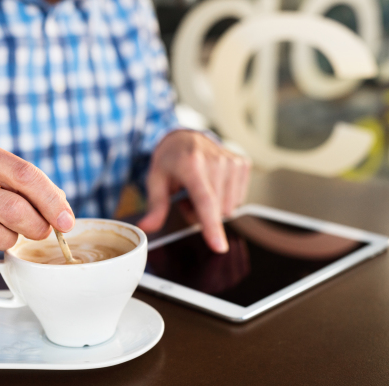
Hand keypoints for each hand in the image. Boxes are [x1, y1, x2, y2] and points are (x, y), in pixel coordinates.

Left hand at [138, 130, 250, 252]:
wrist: (186, 136)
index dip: (211, 226)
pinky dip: (224, 198)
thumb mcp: (155, 180)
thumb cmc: (170, 160)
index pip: (205, 201)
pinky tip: (212, 185)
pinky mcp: (243, 164)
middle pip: (217, 211)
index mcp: (191, 164)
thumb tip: (146, 227)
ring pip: (229, 209)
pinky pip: (238, 199)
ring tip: (199, 191)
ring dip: (214, 207)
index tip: (219, 246)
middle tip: (186, 199)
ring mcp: (232, 161)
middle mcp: (216, 161)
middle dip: (201, 214)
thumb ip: (155, 206)